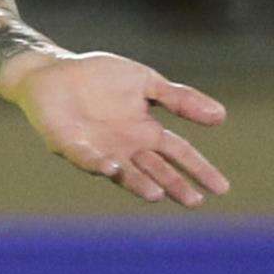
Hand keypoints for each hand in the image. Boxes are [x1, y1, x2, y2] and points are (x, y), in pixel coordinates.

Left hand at [3, 51, 229, 206]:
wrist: (52, 72)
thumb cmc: (99, 77)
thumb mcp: (145, 82)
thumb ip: (179, 99)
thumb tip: (221, 115)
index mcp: (145, 132)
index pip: (179, 153)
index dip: (199, 169)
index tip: (221, 188)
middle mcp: (125, 148)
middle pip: (156, 170)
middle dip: (174, 185)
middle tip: (194, 201)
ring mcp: (99, 150)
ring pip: (124, 172)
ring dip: (140, 184)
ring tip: (157, 194)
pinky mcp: (70, 146)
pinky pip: (86, 158)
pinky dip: (99, 164)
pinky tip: (112, 166)